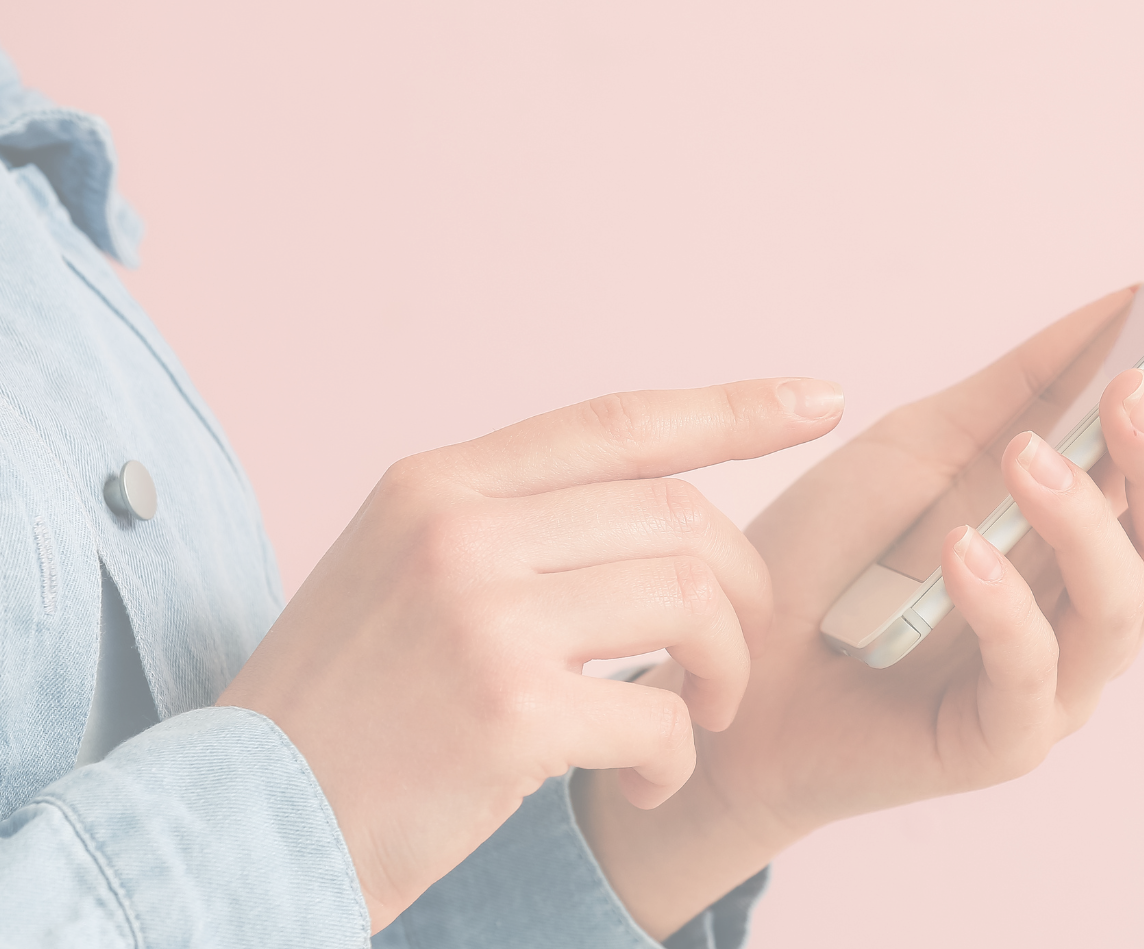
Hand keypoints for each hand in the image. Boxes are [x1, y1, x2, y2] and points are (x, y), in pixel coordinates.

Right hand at [217, 379, 844, 930]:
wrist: (242, 823)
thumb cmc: (344, 708)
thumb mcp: (401, 569)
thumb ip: (509, 521)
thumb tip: (653, 504)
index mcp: (437, 482)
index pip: (618, 423)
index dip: (733, 408)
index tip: (821, 399)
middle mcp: (458, 527)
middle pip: (678, 517)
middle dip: (741, 592)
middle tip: (727, 662)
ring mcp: (481, 614)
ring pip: (690, 599)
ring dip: (722, 672)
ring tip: (695, 720)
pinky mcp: (507, 710)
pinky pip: (659, 716)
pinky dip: (675, 758)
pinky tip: (640, 784)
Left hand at [575, 275, 1143, 936]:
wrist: (729, 674)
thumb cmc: (834, 561)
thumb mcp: (922, 445)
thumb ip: (1023, 386)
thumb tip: (1127, 298)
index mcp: (1082, 521)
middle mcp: (1087, 599)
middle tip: (1136, 386)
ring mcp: (1057, 675)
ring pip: (1125, 600)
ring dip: (1084, 519)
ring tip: (1026, 458)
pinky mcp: (1002, 738)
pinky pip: (1033, 672)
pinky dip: (1003, 604)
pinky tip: (962, 552)